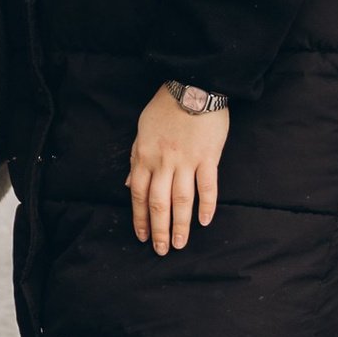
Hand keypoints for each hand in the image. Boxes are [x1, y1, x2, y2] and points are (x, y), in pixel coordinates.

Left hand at [128, 83, 228, 254]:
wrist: (193, 86)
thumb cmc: (165, 107)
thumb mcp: (142, 130)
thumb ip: (136, 159)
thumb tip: (129, 184)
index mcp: (145, 156)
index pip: (139, 194)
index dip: (140, 218)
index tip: (142, 236)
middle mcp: (163, 162)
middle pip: (159, 202)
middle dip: (158, 229)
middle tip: (161, 250)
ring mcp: (187, 160)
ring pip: (181, 199)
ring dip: (180, 224)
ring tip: (179, 244)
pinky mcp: (208, 156)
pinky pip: (208, 185)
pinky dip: (207, 205)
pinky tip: (205, 221)